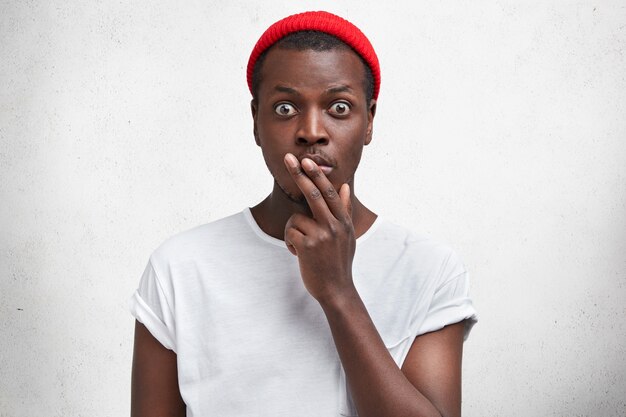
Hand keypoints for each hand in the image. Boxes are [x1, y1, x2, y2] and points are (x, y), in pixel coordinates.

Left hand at [283, 153, 355, 303]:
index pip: (329, 192)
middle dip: (299, 175)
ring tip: (301, 244)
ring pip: (296, 218)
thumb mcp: (347, 235)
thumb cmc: (339, 261)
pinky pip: (290, 233)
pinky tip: (298, 253)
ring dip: (293, 231)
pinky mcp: (308, 246)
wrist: (337, 289)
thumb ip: (344, 210)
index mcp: (343, 221)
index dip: (316, 175)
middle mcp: (334, 225)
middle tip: (288, 159)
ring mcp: (322, 235)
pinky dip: (290, 242)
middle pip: (313, 194)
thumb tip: (343, 186)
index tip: (306, 161)